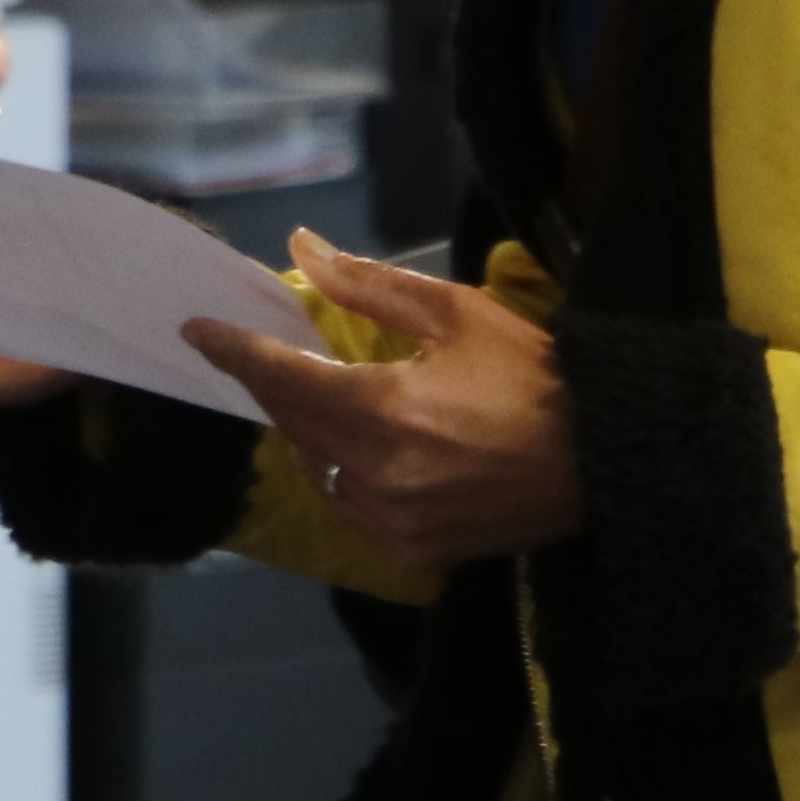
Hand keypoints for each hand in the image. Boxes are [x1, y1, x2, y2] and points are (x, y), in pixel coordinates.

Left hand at [184, 235, 579, 562]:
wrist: (603, 458)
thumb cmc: (531, 374)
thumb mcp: (453, 312)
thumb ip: (367, 286)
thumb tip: (303, 249)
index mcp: (386, 410)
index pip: (282, 379)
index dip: (234, 352)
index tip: (196, 331)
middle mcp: (380, 475)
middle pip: (292, 424)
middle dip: (269, 385)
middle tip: (252, 354)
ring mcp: (395, 522)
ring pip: (318, 469)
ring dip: (304, 430)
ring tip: (308, 394)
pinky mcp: (416, 551)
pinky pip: (350, 508)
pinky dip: (340, 473)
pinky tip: (350, 446)